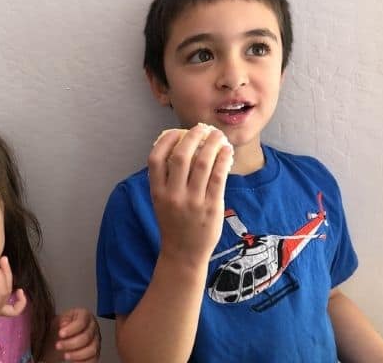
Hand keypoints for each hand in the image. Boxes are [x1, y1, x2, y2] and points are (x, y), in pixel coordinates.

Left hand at [54, 308, 100, 361]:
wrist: (59, 338)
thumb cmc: (59, 327)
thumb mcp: (57, 320)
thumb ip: (61, 320)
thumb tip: (65, 324)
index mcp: (85, 315)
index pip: (81, 322)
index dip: (71, 329)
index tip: (60, 334)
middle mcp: (93, 326)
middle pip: (87, 337)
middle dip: (71, 343)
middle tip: (58, 346)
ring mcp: (96, 340)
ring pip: (92, 350)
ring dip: (77, 354)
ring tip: (65, 356)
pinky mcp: (95, 352)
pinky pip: (94, 360)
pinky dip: (83, 362)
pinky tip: (72, 361)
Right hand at [148, 124, 232, 262]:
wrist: (183, 253)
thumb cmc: (173, 223)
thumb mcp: (161, 201)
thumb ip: (166, 178)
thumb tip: (180, 147)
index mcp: (157, 192)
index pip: (155, 158)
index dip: (166, 140)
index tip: (177, 132)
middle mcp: (173, 195)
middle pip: (180, 156)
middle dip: (192, 137)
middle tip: (201, 129)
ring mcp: (193, 201)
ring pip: (202, 163)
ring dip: (212, 144)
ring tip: (217, 136)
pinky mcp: (211, 207)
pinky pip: (218, 176)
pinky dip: (223, 159)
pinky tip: (226, 151)